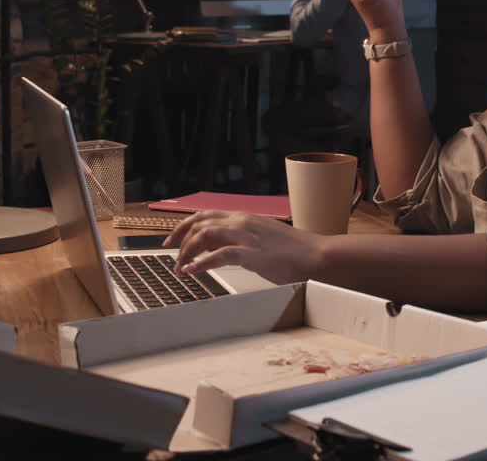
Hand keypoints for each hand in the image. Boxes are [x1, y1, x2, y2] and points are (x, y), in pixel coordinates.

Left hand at [165, 210, 324, 283]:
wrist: (316, 255)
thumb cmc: (292, 251)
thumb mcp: (260, 238)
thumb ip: (239, 239)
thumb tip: (217, 249)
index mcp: (242, 217)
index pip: (204, 215)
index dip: (183, 227)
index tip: (170, 241)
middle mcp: (240, 222)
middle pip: (198, 224)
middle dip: (179, 241)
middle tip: (171, 259)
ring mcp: (246, 236)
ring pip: (204, 237)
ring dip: (187, 254)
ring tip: (181, 270)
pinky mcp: (252, 253)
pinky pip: (219, 255)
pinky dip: (202, 263)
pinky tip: (193, 272)